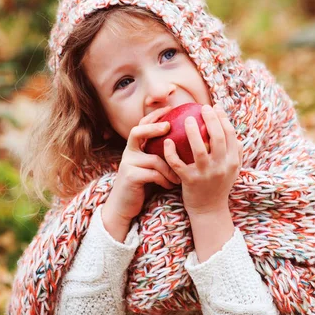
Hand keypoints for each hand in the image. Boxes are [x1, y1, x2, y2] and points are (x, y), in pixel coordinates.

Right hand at [103, 106, 181, 232]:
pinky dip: (165, 179)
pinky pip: (154, 173)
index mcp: (135, 148)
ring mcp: (128, 164)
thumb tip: (188, 141)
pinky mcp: (130, 176)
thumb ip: (162, 154)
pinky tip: (170, 185)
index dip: (154, 115)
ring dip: (170, 169)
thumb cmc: (145, 185)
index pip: (142, 125)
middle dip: (153, 127)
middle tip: (169, 126)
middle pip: (137, 132)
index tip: (169, 108)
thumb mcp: (153, 167)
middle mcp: (129, 152)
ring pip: (154, 158)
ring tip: (179, 178)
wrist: (126, 207)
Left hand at [164, 104, 242, 217]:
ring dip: (192, 132)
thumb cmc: (219, 185)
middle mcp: (221, 167)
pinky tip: (168, 141)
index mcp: (232, 162)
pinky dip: (172, 152)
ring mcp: (205, 174)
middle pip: (217, 138)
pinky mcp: (190, 181)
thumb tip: (231, 127)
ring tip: (186, 119)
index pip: (231, 134)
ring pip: (198, 149)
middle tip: (202, 107)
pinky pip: (178, 164)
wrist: (209, 210)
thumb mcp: (233, 169)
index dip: (223, 118)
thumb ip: (236, 150)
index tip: (215, 107)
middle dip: (210, 119)